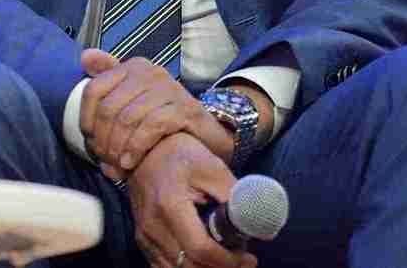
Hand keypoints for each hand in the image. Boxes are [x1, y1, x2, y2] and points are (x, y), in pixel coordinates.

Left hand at [79, 50, 232, 180]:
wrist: (207, 136)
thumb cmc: (164, 119)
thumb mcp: (135, 97)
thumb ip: (110, 77)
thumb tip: (85, 56)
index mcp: (133, 68)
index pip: (94, 90)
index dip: (86, 119)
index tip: (90, 141)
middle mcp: (150, 73)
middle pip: (109, 108)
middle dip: (102, 140)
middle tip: (104, 160)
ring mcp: (169, 89)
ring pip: (128, 119)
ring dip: (117, 148)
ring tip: (117, 165)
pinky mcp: (185, 108)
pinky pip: (151, 127)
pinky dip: (136, 148)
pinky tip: (131, 163)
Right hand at [127, 132, 255, 267]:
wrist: (144, 150)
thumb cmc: (181, 154)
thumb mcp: (213, 168)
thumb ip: (237, 198)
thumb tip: (263, 229)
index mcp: (170, 205)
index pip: (201, 249)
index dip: (229, 261)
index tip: (249, 258)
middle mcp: (153, 225)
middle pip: (190, 266)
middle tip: (243, 261)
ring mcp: (144, 235)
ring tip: (226, 260)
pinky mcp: (142, 240)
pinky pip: (165, 267)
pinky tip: (205, 260)